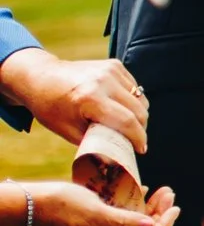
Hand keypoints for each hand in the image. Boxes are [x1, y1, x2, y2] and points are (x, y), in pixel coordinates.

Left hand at [0, 49, 145, 149]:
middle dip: (141, 129)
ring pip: (140, 98)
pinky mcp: (113, 65)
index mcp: (90, 99)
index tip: (141, 149)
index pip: (127, 121)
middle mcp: (103, 81)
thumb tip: (114, 160)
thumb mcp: (68, 131)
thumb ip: (94, 143)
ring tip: (127, 125)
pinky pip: (134, 87)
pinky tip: (120, 107)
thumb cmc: (51, 107)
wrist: (41, 77)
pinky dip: (132, 100)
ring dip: (138, 114)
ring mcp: (110, 70)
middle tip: (134, 140)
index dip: (138, 139)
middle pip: (139, 110)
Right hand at [11, 177, 177, 225]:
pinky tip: (142, 191)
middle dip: (159, 215)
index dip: (163, 225)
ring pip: (134, 225)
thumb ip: (124, 221)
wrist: (32, 203)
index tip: (175, 207)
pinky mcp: (95, 224)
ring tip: (162, 192)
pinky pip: (121, 218)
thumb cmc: (61, 205)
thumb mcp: (95, 212)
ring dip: (149, 209)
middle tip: (170, 194)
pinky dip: (133, 205)